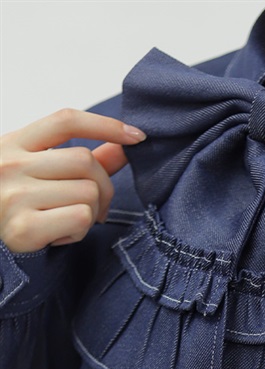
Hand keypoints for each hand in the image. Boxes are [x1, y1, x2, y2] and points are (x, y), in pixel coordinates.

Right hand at [0, 108, 145, 252]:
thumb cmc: (15, 206)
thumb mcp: (37, 173)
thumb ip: (81, 161)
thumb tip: (124, 147)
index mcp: (13, 144)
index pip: (66, 121)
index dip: (106, 125)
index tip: (137, 137)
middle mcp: (10, 165)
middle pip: (86, 162)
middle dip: (104, 187)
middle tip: (97, 207)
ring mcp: (15, 196)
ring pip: (88, 193)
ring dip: (92, 213)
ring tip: (68, 222)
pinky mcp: (24, 228)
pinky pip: (80, 219)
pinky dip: (80, 232)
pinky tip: (60, 236)